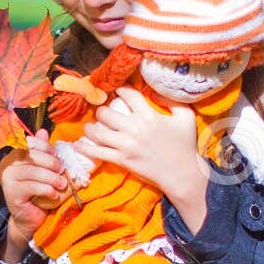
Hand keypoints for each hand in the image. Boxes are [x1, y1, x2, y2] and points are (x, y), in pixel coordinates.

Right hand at [0, 130, 66, 259]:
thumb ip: (43, 152)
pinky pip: (32, 187)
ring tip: (62, 184)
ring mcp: (6, 178)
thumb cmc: (39, 192)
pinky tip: (54, 195)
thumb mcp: (44, 170)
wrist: (31, 218)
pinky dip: (46, 190)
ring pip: (32, 172)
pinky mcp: (10, 193)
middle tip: (62, 171)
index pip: (30, 143)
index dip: (47, 148)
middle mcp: (7, 164)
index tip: (59, 157)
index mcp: (14, 155)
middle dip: (51, 163)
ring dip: (51, 178)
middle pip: (31, 156)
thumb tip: (43, 131)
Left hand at [76, 87, 209, 229]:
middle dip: (102, 110)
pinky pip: (98, 152)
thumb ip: (171, 100)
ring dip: (91, 127)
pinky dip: (85, 147)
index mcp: (149, 115)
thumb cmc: (185, 145)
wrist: (182, 174)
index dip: (120, 90)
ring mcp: (126, 145)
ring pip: (98, 131)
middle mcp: (135, 128)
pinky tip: (78, 143)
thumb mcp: (185, 117)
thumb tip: (153, 91)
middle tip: (103, 112)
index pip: (128, 95)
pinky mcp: (122, 160)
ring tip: (90, 126)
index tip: (118, 91)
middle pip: (106, 113)